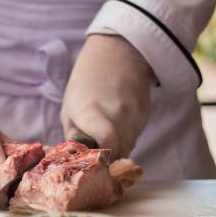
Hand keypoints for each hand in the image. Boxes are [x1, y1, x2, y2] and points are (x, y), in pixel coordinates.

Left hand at [61, 34, 152, 158]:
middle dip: (108, 157)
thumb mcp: (69, 110)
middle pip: (118, 152)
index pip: (107, 142)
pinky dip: (126, 137)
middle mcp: (117, 113)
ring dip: (117, 147)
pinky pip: (136, 136)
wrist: (116, 55)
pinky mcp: (146, 114)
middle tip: (97, 149)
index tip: (95, 159)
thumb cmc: (85, 85)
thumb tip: (81, 160)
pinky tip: (116, 123)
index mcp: (91, 111)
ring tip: (104, 132)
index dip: (103, 157)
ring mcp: (135, 114)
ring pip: (129, 146)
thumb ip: (74, 137)